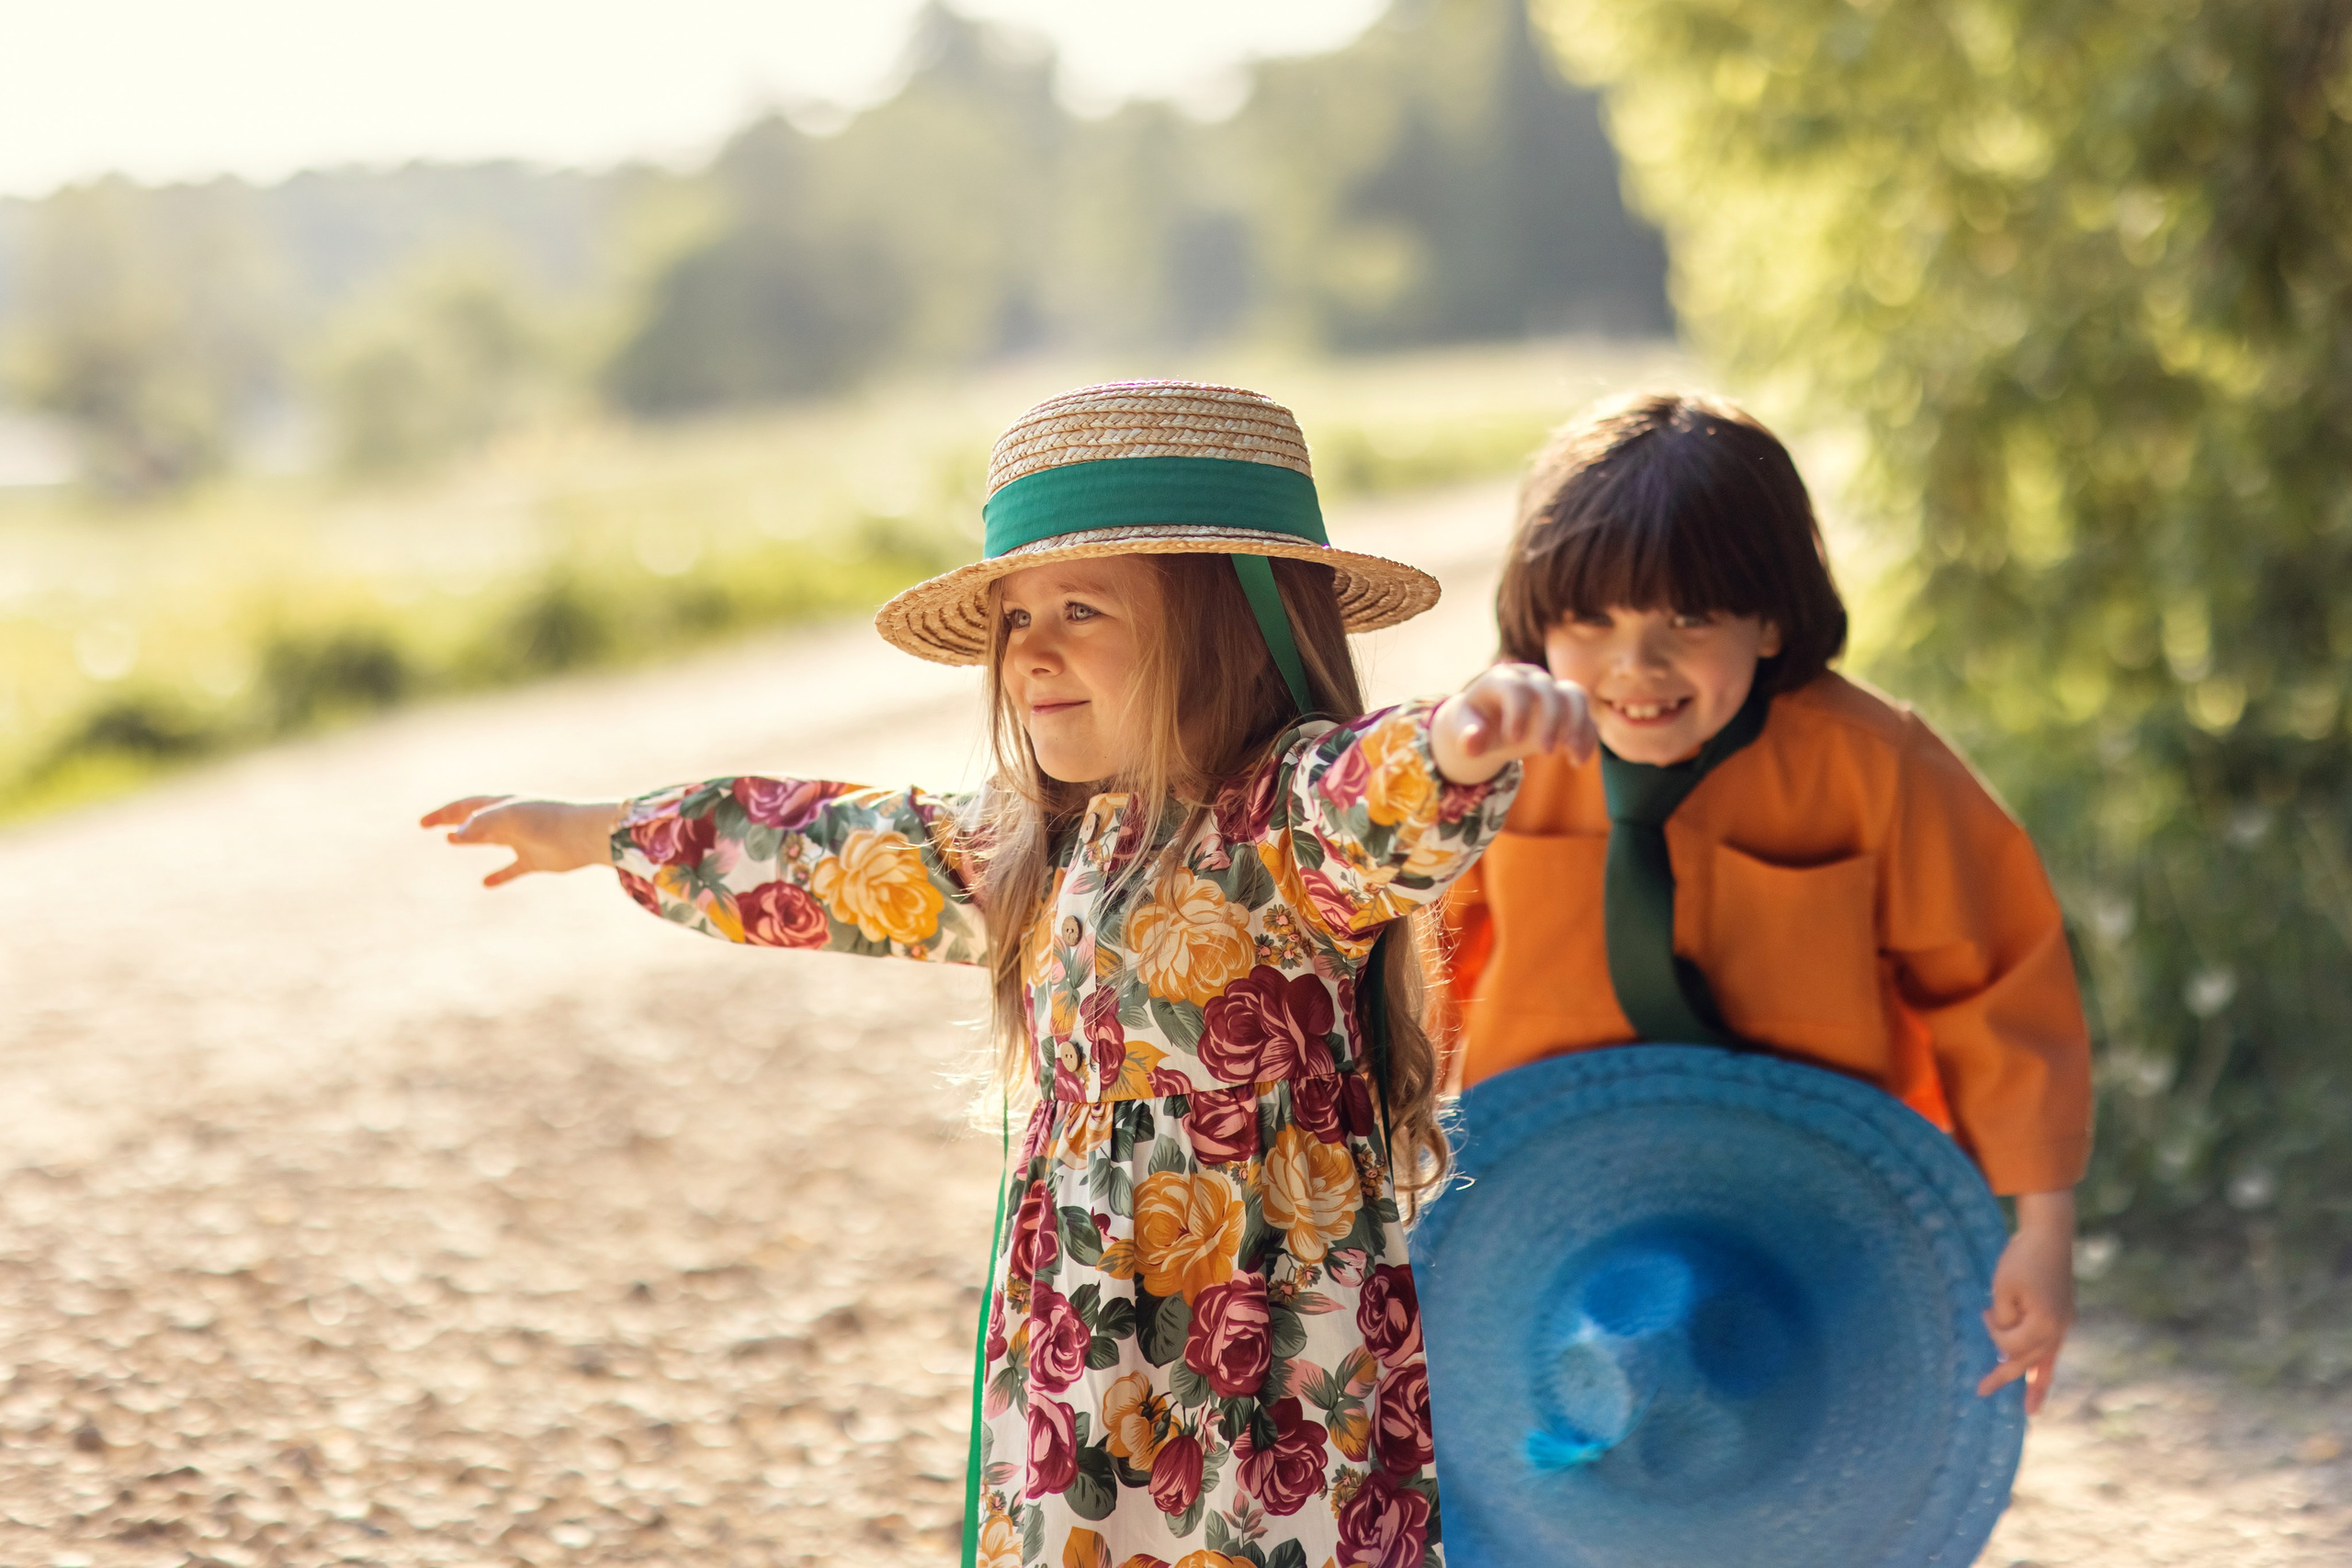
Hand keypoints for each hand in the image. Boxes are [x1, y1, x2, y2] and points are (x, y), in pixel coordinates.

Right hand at [420, 795, 621, 886]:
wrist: (585, 835)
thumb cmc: (548, 820)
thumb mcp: (509, 818)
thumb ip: (481, 823)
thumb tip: (456, 834)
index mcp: (503, 805)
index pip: (466, 806)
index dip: (443, 814)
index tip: (423, 823)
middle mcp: (512, 820)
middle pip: (476, 819)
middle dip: (452, 821)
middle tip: (430, 826)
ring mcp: (523, 839)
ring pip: (491, 839)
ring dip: (471, 840)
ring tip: (452, 842)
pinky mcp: (536, 859)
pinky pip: (513, 868)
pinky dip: (499, 875)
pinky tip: (486, 883)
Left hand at [1430, 663, 1597, 784]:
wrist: (1488, 721)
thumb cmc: (1474, 724)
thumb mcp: (1463, 731)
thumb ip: (1467, 738)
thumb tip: (1471, 745)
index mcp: (1501, 680)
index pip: (1515, 688)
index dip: (1518, 712)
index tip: (1514, 739)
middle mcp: (1530, 680)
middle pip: (1550, 692)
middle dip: (1552, 722)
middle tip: (1545, 752)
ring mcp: (1551, 691)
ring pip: (1576, 697)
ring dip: (1579, 726)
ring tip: (1573, 755)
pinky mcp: (1566, 708)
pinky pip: (1586, 716)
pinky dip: (1587, 737)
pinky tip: (1578, 761)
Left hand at [1978, 1188, 2076, 1412]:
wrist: (2050, 1234)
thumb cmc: (2022, 1258)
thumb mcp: (2003, 1288)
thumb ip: (2004, 1318)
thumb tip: (2004, 1337)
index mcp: (2045, 1324)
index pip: (2010, 1345)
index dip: (1993, 1332)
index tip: (1986, 1311)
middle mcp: (2059, 1330)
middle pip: (2027, 1360)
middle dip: (2004, 1375)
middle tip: (1981, 1392)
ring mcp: (2065, 1324)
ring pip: (2045, 1361)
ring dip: (2034, 1384)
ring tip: (2030, 1410)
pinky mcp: (2064, 1316)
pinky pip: (2053, 1349)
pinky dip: (2045, 1368)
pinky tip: (2042, 1382)